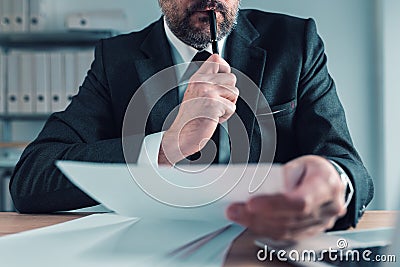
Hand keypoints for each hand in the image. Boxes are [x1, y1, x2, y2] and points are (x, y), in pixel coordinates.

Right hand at [159, 54, 238, 164]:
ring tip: (214, 111)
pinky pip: (232, 108)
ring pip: (234, 93)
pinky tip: (214, 118)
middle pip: (232, 78)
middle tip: (217, 103)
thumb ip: (208, 83)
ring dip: (228, 104)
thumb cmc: (189, 118)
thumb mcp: (195, 93)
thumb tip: (225, 77)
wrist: (182, 134)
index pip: (216, 59)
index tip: (224, 75)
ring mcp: (208, 92)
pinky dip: (226, 116)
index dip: (225, 67)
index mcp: (197, 78)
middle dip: (229, 92)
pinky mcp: (214, 104)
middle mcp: (202, 83)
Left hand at [226, 155, 346, 239]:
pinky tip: (250, 222)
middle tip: (235, 209)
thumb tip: (259, 187)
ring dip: (257, 224)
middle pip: (289, 219)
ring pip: (285, 231)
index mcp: (326, 186)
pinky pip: (286, 235)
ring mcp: (320, 224)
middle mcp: (326, 209)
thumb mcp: (301, 163)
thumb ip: (283, 176)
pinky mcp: (311, 232)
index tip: (251, 203)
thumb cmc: (316, 170)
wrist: (332, 181)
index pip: (299, 202)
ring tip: (238, 215)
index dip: (274, 205)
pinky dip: (265, 229)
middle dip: (257, 216)